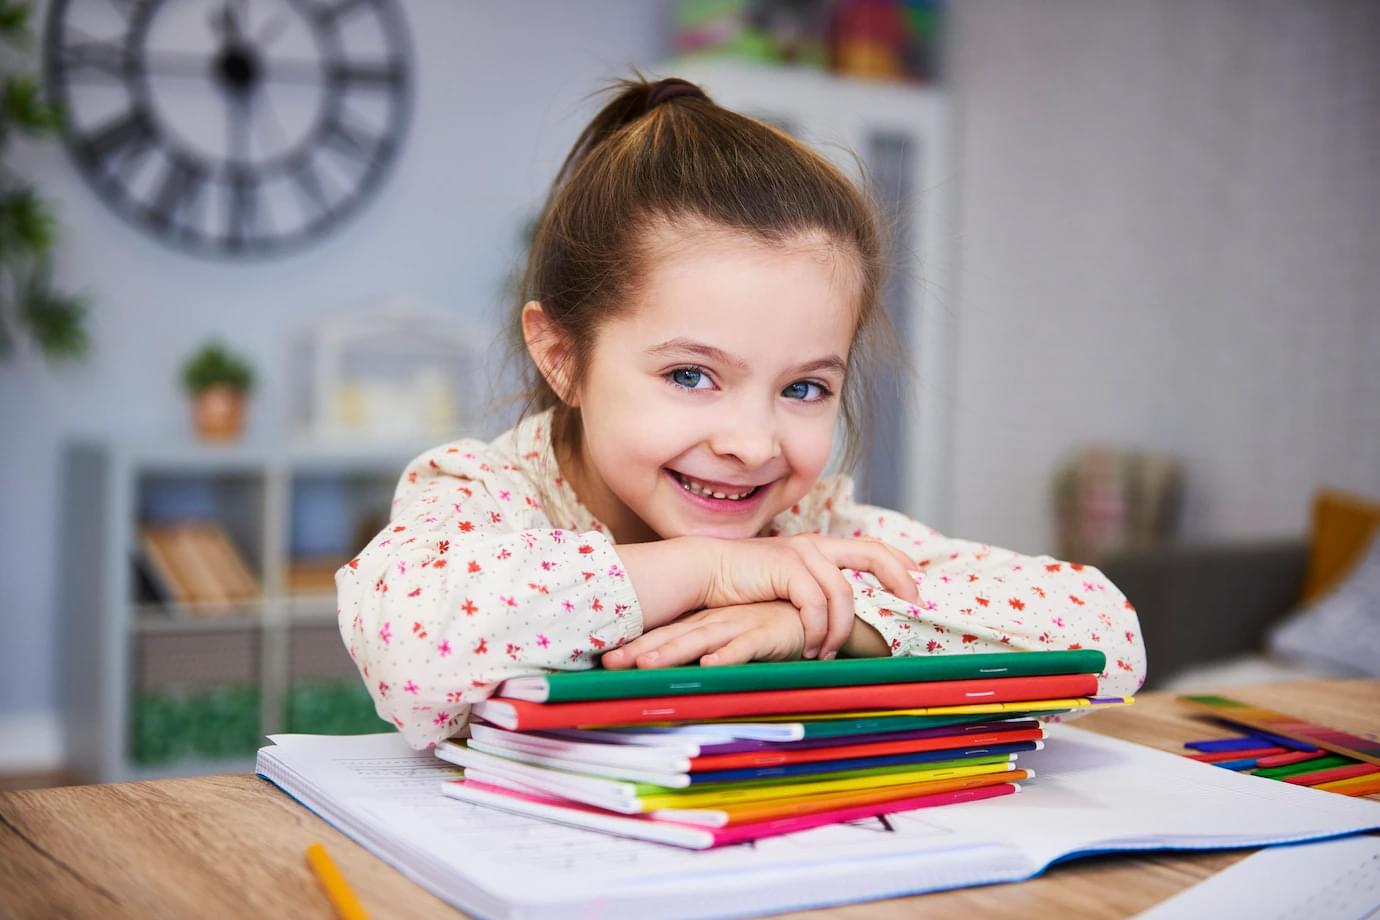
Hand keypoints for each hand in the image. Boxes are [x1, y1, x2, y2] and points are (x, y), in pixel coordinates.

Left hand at [602, 603, 804, 668]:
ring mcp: (739, 626)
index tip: (604, 660)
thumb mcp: (736, 637)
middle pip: (673, 637)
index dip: (636, 645)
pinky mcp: (766, 634)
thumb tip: (684, 667)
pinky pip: (744, 647)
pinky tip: (709, 666)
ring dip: (673, 652)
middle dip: (640, 650)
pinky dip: (727, 657)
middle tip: (608, 663)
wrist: (816, 615)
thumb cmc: (774, 625)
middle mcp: (717, 623)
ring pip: (700, 641)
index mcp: (707, 623)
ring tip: (645, 666)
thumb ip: (712, 649)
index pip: (665, 634)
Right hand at [694, 534, 918, 660]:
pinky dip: (816, 630)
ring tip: (826, 652)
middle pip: (874, 554)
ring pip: (843, 594)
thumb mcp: (786, 587)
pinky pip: (816, 604)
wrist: (704, 572)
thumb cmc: (743, 586)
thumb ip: (813, 594)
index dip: (900, 565)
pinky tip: (807, 647)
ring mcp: (802, 553)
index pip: (873, 547)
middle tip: (915, 608)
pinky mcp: (786, 567)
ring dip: (840, 630)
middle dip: (900, 580)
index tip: (920, 587)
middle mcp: (816, 545)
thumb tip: (843, 620)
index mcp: (819, 547)